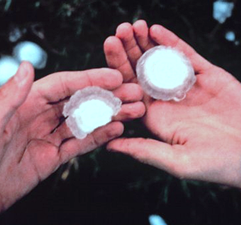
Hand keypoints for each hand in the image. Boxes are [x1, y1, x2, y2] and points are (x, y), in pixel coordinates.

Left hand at [0, 62, 143, 223]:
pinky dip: (98, 138)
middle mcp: (38, 117)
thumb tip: (26, 65)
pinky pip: (79, 145)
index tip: (116, 77)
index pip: (63, 85)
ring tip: (134, 111)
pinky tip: (116, 130)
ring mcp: (47, 138)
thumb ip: (10, 97)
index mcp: (24, 104)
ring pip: (84, 122)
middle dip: (108, 96)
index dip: (90, 79)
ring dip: (109, 116)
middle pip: (79, 101)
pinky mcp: (51, 158)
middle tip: (135, 93)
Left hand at [104, 20, 240, 187]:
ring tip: (132, 26)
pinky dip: (170, 42)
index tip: (106, 56)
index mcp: (153, 116)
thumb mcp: (177, 161)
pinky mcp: (205, 75)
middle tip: (117, 33)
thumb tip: (109, 146)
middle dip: (127, 51)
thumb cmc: (218, 164)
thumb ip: (143, 150)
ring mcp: (184, 85)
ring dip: (144, 43)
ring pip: (158, 60)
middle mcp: (164, 99)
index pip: (128, 90)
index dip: (115, 71)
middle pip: (139, 71)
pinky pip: (184, 56)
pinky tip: (155, 31)